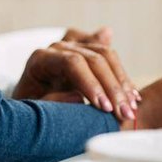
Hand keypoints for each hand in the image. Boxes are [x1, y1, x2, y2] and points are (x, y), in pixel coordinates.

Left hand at [12, 27, 140, 119]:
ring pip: (107, 55)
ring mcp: (75, 47)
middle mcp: (59, 48)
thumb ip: (51, 102)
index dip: (92, 84)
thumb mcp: (32, 111)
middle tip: (125, 114)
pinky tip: (133, 96)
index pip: (72, 63)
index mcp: (41, 59)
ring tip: (131, 108)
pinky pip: (111, 59)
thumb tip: (78, 96)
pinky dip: (123, 78)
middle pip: (94, 58)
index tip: (105, 108)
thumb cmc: (28, 111)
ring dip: (122, 83)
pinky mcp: (88, 52)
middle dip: (112, 88)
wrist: (28, 105)